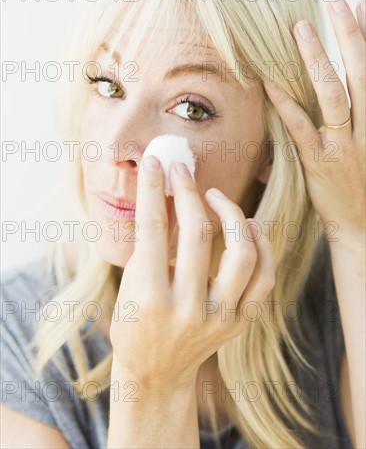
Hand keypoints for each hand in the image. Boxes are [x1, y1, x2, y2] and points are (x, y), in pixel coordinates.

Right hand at [109, 157, 274, 390]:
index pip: (153, 227)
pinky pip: (263, 278)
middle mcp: (186, 308)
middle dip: (189, 192)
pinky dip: (262, 246)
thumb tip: (169, 191)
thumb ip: (154, 239)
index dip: (155, 189)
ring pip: (242, 254)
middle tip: (183, 171)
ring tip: (216, 197)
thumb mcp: (133, 281)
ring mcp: (218, 318)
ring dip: (231, 214)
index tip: (157, 163)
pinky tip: (249, 225)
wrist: (156, 371)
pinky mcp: (239, 323)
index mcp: (149, 296)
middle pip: (198, 234)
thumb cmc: (134, 321)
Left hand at [263, 0, 364, 241]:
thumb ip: (357, 118)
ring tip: (303, 28)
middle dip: (351, 36)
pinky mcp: (319, 162)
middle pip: (362, 74)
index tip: (362, 6)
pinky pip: (301, 126)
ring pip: (335, 94)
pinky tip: (269, 80)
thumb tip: (346, 91)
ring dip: (319, 59)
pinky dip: (285, 101)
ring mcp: (343, 145)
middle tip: (338, 2)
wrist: (363, 229)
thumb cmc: (363, 187)